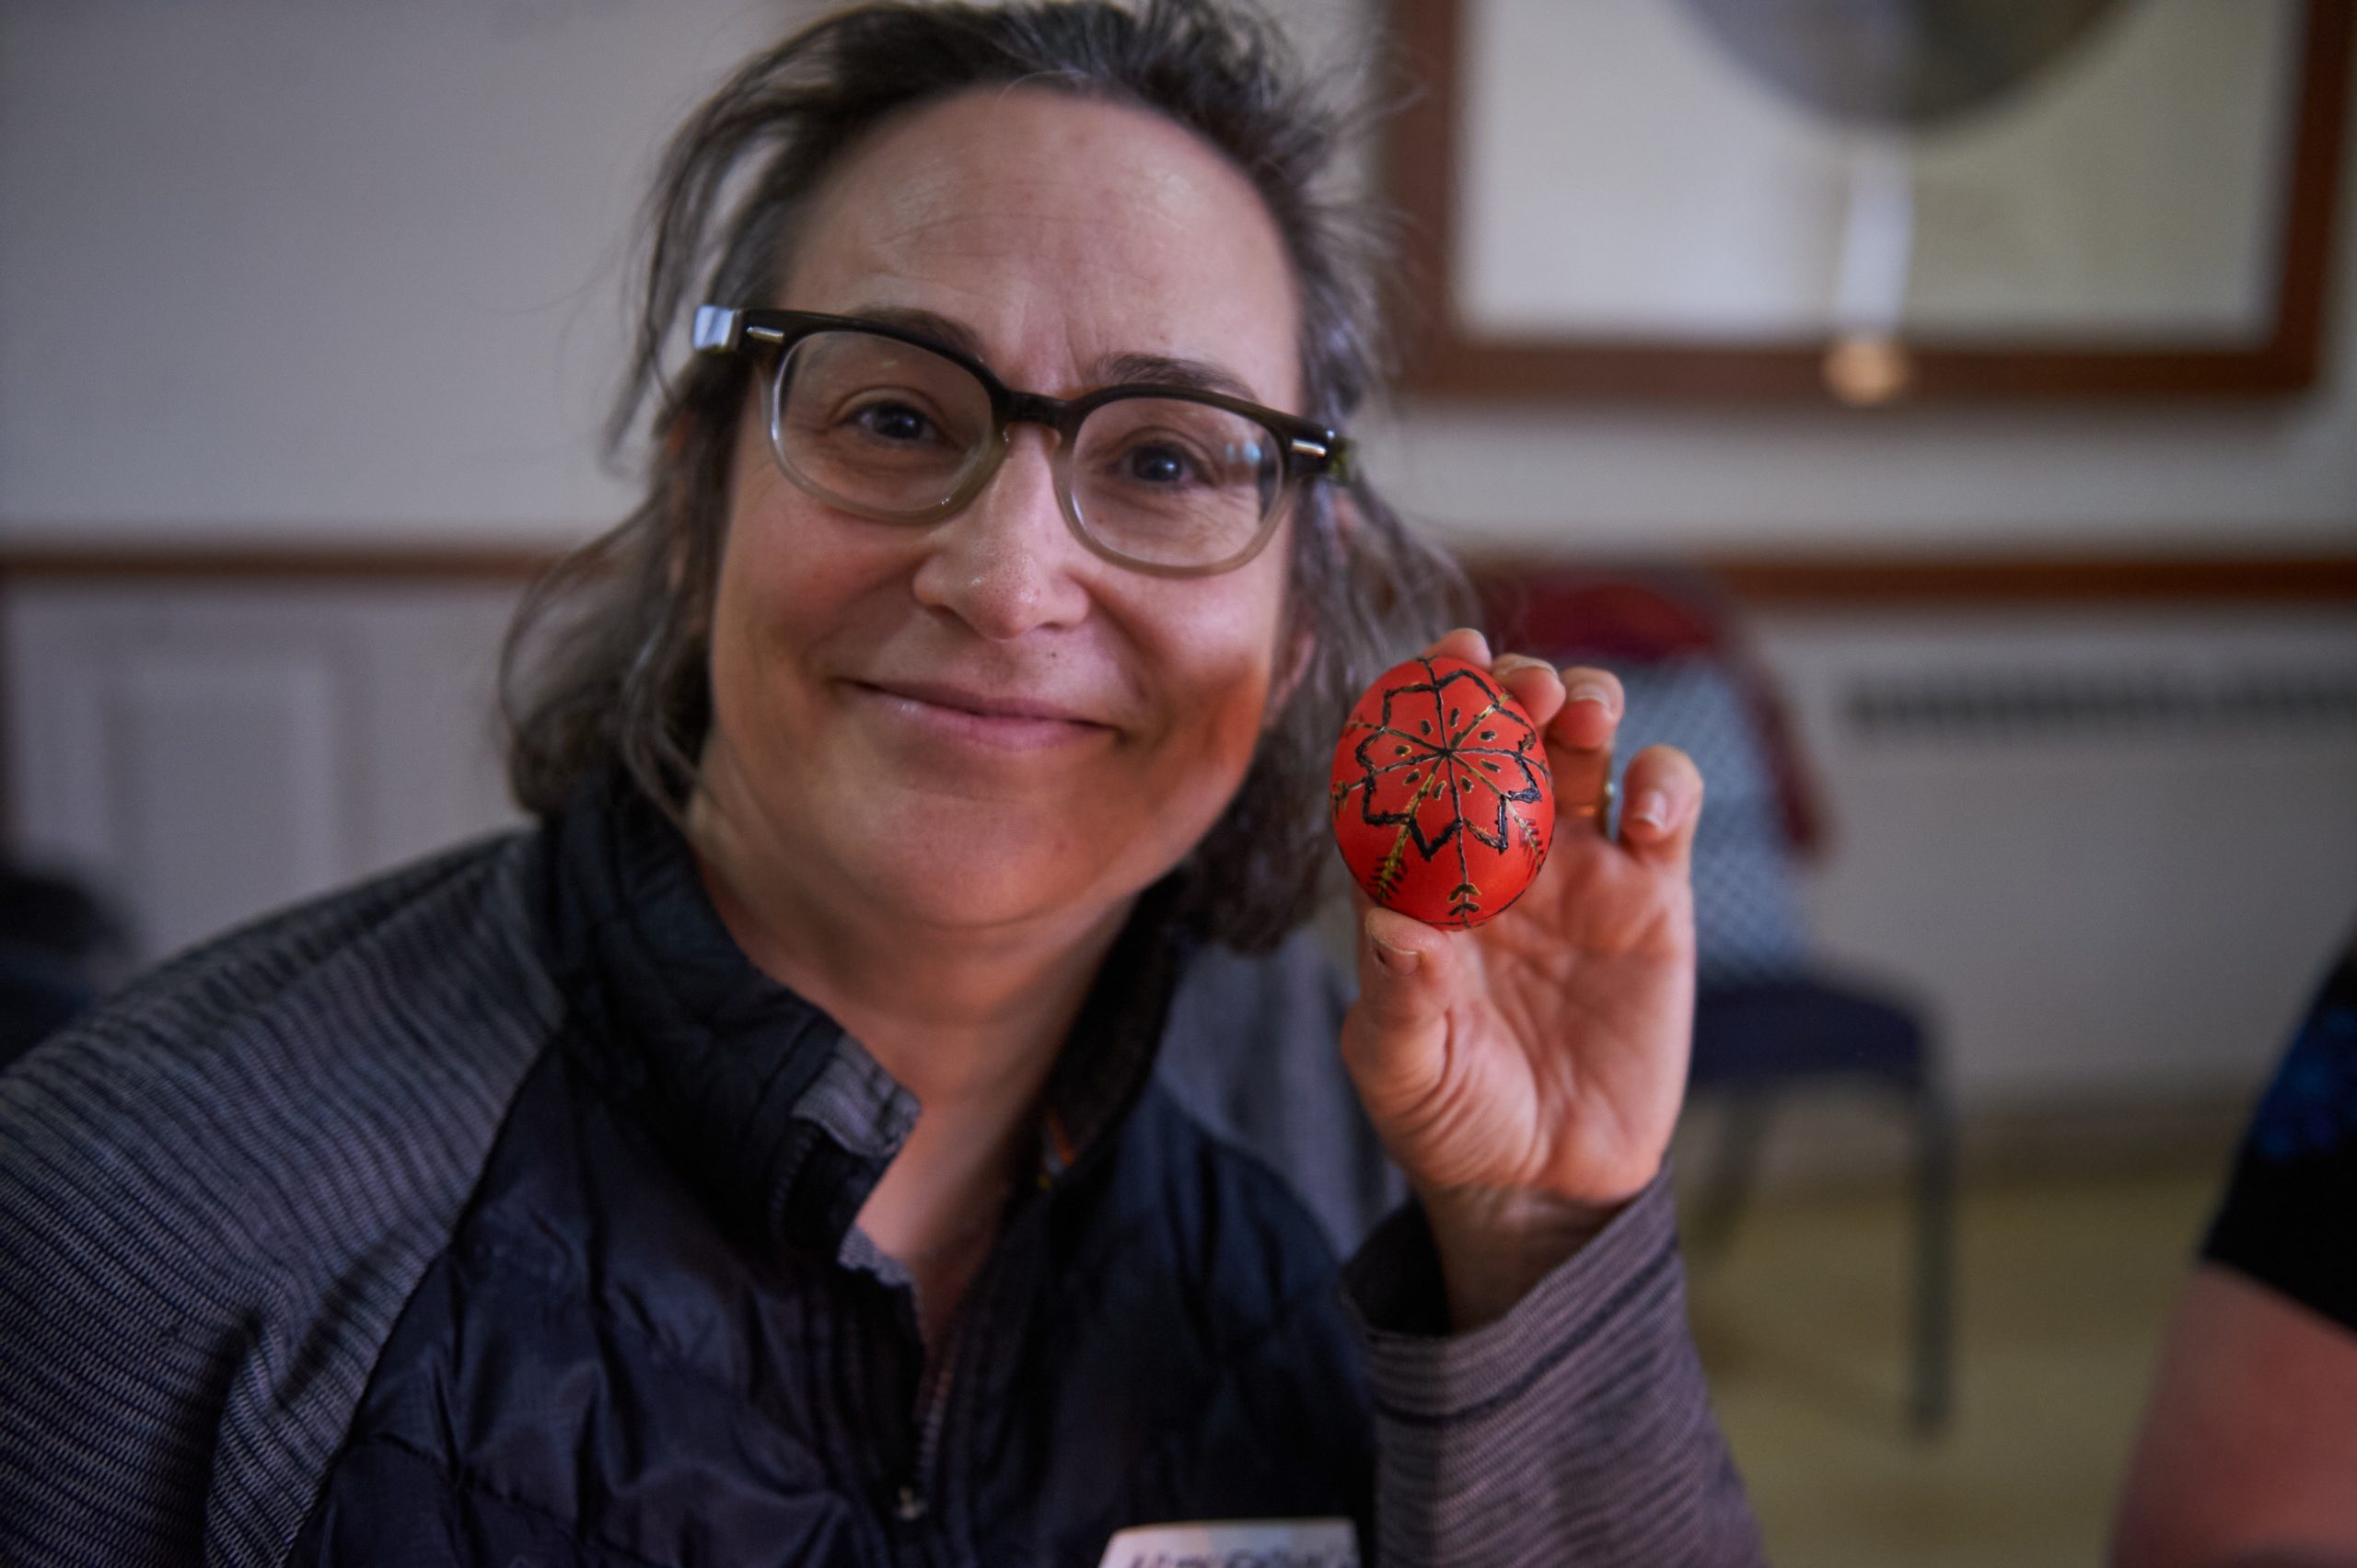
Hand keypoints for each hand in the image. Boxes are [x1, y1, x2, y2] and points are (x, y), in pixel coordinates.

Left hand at [1337, 627, 1703, 1327]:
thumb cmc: (1451, 1114)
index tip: (1432, 667)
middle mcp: (1497, 850)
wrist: (1544, 1178)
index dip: (1422, 709)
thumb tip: (1391, 929)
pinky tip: (1646, 809)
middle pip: (1504, 732)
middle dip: (1508, 689)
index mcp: (1421, 873)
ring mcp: (1578, 865)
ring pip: (1586, 747)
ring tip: (1578, 710)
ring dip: (1585, 705)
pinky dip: (1664, 785)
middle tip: (1514, 686)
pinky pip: (1666, 810)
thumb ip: (1396, 1002)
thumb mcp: (1402, 1070)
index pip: (1414, 769)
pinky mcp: (1653, 896)